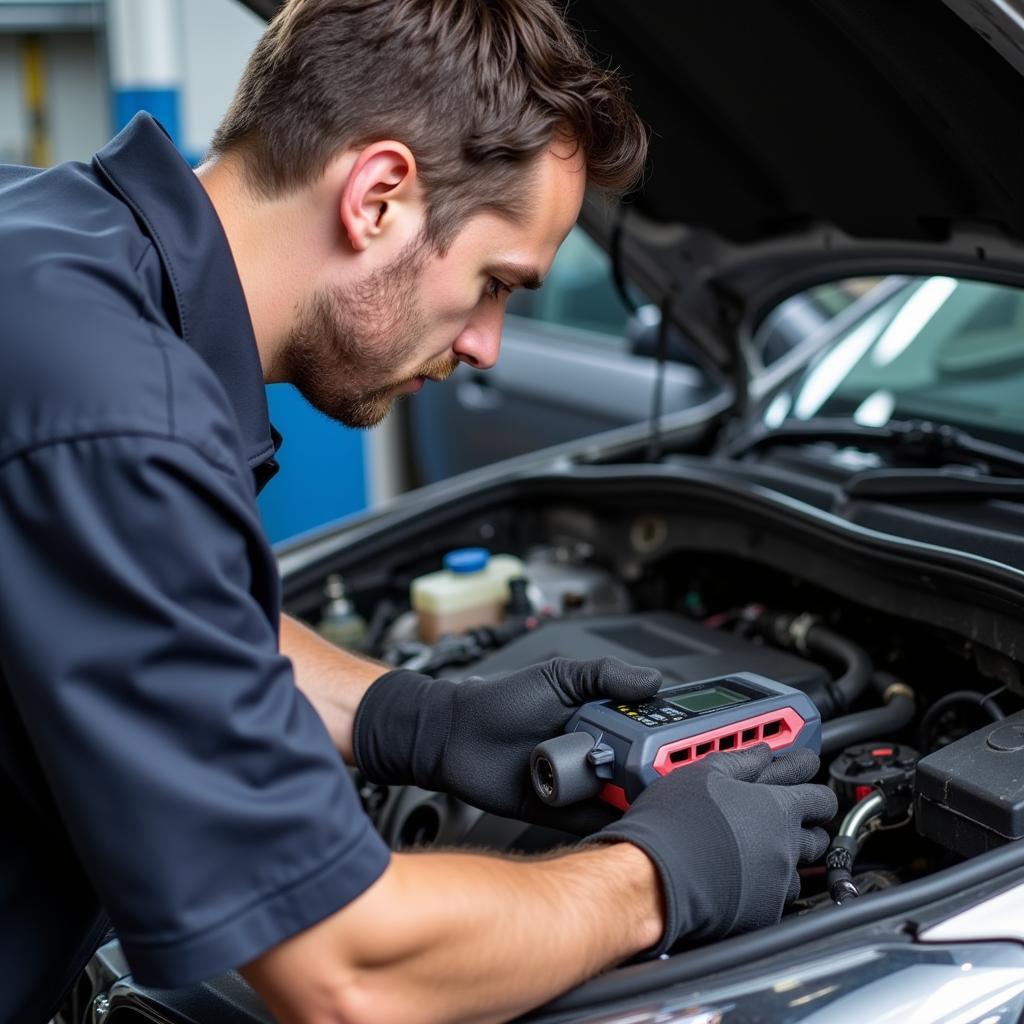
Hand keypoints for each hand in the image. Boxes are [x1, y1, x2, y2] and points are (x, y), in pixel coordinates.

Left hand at [353, 657, 660, 832]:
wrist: (453, 736)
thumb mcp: (557, 678)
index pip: (647, 729)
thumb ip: (603, 676)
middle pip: (643, 767)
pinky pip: (595, 822)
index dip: (673, 738)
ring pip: (624, 798)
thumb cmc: (500, 702)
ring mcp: (580, 783)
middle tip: (678, 775)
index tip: (699, 743)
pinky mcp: (563, 812)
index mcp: (599, 718)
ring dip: (641, 800)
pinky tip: (629, 823)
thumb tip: (652, 680)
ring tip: (661, 801)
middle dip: (661, 772)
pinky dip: (613, 826)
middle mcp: (595, 752)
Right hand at [587, 744, 836, 951]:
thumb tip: (762, 753)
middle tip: (785, 818)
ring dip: (788, 857)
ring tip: (761, 850)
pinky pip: (779, 897)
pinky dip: (768, 887)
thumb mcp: (704, 774)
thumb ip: (741, 762)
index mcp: (777, 807)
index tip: (805, 781)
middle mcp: (786, 844)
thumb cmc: (675, 822)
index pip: (819, 796)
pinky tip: (746, 877)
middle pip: (819, 835)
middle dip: (808, 826)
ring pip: (801, 869)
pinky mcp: (764, 911)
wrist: (656, 874)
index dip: (813, 788)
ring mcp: (778, 880)